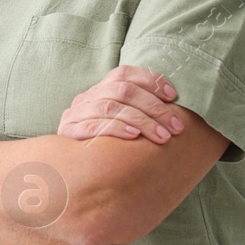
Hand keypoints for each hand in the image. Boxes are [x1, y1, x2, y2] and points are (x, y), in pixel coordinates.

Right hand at [58, 65, 183, 143]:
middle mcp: (86, 98)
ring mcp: (75, 114)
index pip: (124, 73)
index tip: (172, 96)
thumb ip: (139, 111)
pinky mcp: (68, 132)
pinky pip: (93, 126)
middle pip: (122, 90)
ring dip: (142, 120)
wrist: (70, 171)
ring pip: (111, 107)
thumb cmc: (106, 146)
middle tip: (176, 126)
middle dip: (154, 107)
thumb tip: (173, 103)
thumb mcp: (121, 123)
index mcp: (99, 90)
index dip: (150, 81)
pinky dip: (116, 128)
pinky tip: (134, 136)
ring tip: (162, 136)